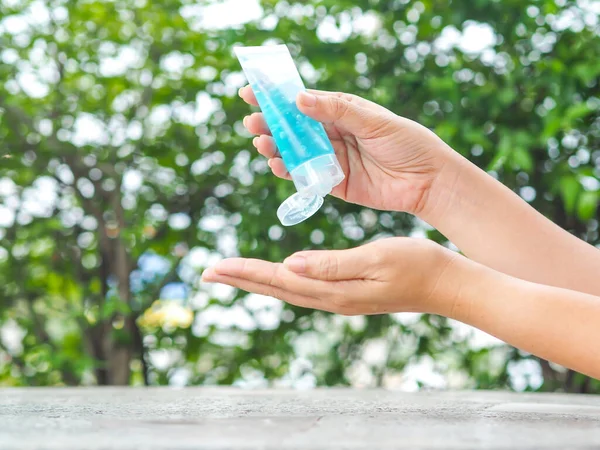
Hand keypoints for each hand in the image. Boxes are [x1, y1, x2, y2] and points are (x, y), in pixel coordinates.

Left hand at [201, 237, 457, 315]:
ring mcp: (339, 298)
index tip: (214, 268)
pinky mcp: (347, 293)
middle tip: (207, 274)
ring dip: (256, 281)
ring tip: (231, 273)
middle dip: (240, 280)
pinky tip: (276, 276)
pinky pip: (303, 288)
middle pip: (276, 289)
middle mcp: (332, 298)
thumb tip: (289, 265)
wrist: (447, 283)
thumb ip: (332, 264)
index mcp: (335, 289)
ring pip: (287, 290)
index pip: (280, 280)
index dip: (245, 273)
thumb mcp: (377, 257)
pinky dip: (280, 281)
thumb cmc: (417, 264)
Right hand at [240, 86, 462, 214]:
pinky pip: (306, 175)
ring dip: (276, 147)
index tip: (252, 90)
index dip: (278, 97)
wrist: (428, 181)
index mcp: (343, 112)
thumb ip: (338, 110)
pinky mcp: (334, 183)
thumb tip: (300, 98)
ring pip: (296, 151)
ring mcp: (332, 159)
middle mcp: (334, 134)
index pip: (304, 102)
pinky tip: (276, 164)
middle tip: (251, 121)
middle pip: (295, 128)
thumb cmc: (408, 143)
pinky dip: (289, 171)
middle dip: (271, 123)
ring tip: (260, 143)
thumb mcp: (374, 120)